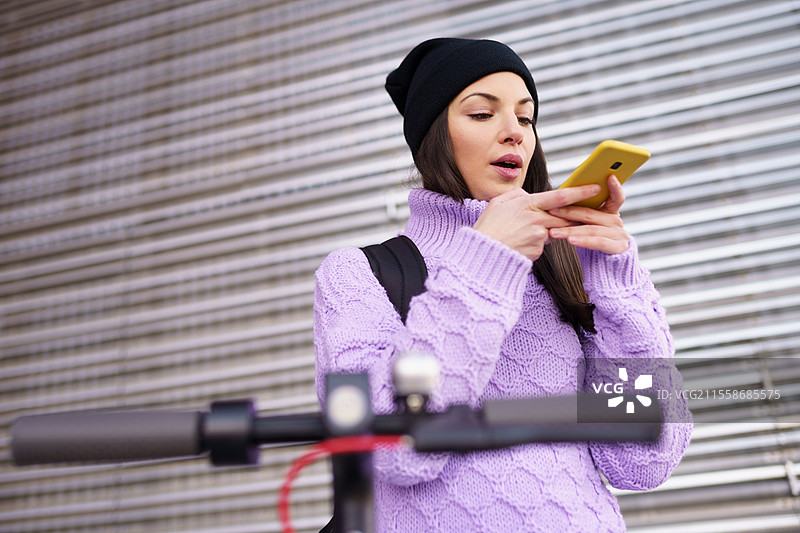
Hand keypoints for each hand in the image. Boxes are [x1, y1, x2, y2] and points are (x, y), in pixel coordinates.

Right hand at [473, 184, 601, 260]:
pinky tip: (519, 244)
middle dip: (573, 217)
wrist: (481, 254)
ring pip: (553, 232)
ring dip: (546, 231)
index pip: (561, 197)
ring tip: (522, 232)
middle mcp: (537, 220)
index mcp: (528, 204)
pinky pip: (542, 246)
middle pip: (564, 217)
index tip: (595, 188)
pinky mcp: (537, 252)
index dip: (580, 192)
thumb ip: (516, 196)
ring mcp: (538, 237)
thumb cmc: (487, 227)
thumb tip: (528, 196)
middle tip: (579, 214)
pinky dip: (534, 244)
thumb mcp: (497, 203)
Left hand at [547, 175, 628, 253]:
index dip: (615, 187)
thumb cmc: (589, 241)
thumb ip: (581, 212)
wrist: (604, 266)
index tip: (610, 176)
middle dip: (569, 212)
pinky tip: (570, 240)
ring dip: (570, 230)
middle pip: (591, 214)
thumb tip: (559, 196)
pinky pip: (598, 242)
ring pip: (591, 229)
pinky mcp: (617, 248)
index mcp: (610, 212)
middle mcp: (616, 221)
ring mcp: (619, 235)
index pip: (616, 197)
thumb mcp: (586, 225)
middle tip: (551, 210)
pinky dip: (583, 240)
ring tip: (553, 231)